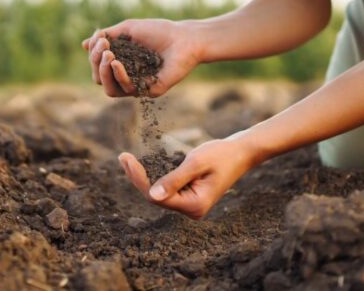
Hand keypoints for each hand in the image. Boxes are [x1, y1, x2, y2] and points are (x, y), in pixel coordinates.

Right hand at [81, 19, 201, 97]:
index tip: (100, 37)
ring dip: (103, 72)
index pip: (98, 66)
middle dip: (95, 62)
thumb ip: (107, 37)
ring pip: (109, 89)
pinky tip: (117, 63)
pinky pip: (126, 90)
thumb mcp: (128, 29)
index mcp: (121, 63)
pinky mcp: (148, 91)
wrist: (184, 38)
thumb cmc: (158, 31)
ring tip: (108, 55)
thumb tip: (84, 44)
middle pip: (99, 79)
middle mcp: (127, 77)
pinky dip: (119, 76)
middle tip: (104, 47)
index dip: (93, 54)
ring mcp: (137, 85)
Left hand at [117, 138, 255, 218]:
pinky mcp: (189, 197)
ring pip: (159, 193)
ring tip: (127, 159)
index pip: (157, 197)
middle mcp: (192, 210)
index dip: (139, 179)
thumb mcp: (196, 163)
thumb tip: (152, 195)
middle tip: (122, 157)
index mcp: (194, 206)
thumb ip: (174, 179)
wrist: (241, 152)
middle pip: (155, 197)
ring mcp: (191, 205)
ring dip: (144, 177)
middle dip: (138, 177)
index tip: (126, 159)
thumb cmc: (222, 154)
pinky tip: (141, 166)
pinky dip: (154, 176)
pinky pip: (167, 189)